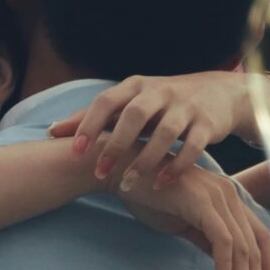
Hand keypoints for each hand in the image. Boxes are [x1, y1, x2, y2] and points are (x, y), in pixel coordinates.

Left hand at [46, 72, 250, 191]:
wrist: (218, 93)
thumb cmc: (161, 103)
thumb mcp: (128, 103)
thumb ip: (93, 118)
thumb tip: (51, 132)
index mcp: (135, 86)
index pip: (107, 101)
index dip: (89, 124)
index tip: (75, 151)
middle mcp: (160, 92)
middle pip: (134, 115)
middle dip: (116, 144)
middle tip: (101, 172)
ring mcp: (186, 106)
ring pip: (165, 132)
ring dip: (146, 159)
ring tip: (131, 182)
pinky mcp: (207, 123)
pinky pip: (193, 145)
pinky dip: (178, 165)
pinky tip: (162, 182)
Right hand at [117, 162, 269, 269]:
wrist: (125, 170)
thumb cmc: (152, 196)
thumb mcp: (187, 223)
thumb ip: (209, 240)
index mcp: (230, 200)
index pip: (261, 238)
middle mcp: (230, 196)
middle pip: (256, 247)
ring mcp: (218, 197)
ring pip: (242, 248)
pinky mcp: (202, 202)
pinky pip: (222, 240)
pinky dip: (225, 266)